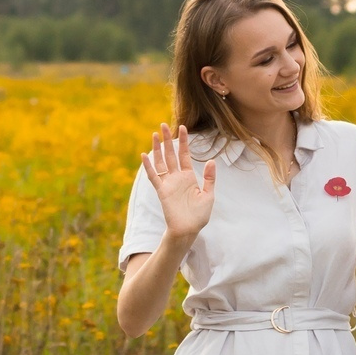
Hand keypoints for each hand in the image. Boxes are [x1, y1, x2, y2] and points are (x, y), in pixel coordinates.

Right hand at [144, 123, 215, 241]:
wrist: (188, 229)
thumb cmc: (199, 215)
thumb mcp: (208, 195)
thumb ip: (209, 178)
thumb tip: (211, 161)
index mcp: (189, 177)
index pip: (184, 154)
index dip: (183, 141)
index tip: (183, 128)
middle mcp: (177, 177)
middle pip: (170, 154)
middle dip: (167, 139)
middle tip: (163, 125)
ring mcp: (168, 183)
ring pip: (161, 162)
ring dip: (157, 148)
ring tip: (154, 134)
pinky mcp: (161, 191)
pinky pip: (153, 176)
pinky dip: (148, 166)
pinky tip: (144, 155)